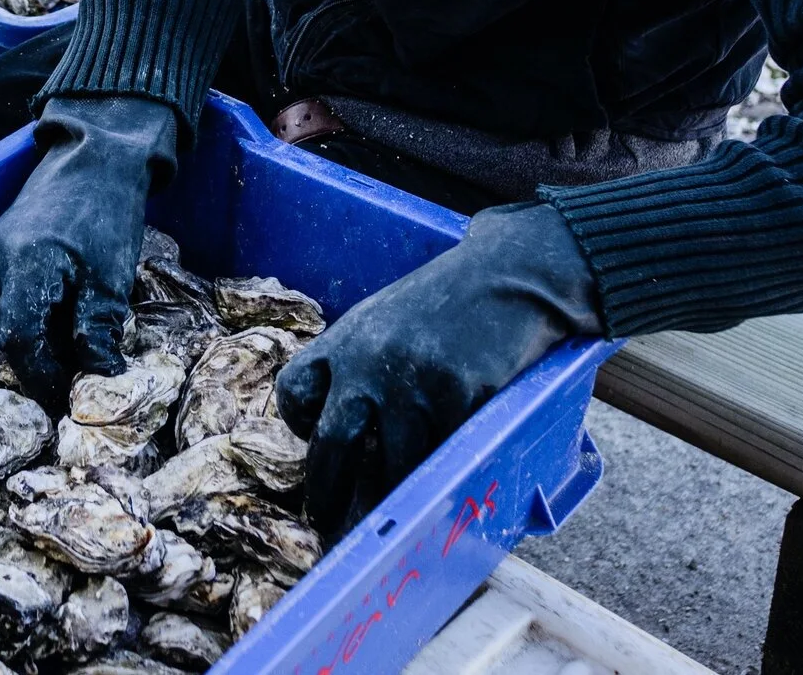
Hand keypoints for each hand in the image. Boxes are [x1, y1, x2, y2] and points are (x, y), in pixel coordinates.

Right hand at [0, 95, 178, 405]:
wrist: (99, 149)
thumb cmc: (108, 209)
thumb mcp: (111, 276)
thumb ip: (97, 329)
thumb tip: (98, 380)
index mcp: (22, 264)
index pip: (18, 341)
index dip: (42, 378)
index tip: (69, 398)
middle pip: (10, 331)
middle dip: (43, 365)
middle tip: (79, 386)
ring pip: (11, 315)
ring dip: (41, 342)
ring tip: (80, 357)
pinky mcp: (4, 244)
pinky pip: (15, 295)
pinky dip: (39, 317)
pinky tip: (69, 324)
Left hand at [275, 202, 602, 534]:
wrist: (506, 276)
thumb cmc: (445, 303)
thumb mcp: (385, 321)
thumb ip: (360, 366)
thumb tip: (349, 437)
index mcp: (344, 339)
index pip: (295, 392)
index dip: (299, 426)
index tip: (313, 451)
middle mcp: (369, 363)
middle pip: (332, 445)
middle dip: (328, 493)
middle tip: (327, 525)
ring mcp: (413, 384)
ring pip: (391, 467)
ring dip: (389, 502)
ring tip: (389, 524)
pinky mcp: (459, 399)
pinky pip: (443, 458)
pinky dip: (440, 480)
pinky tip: (441, 489)